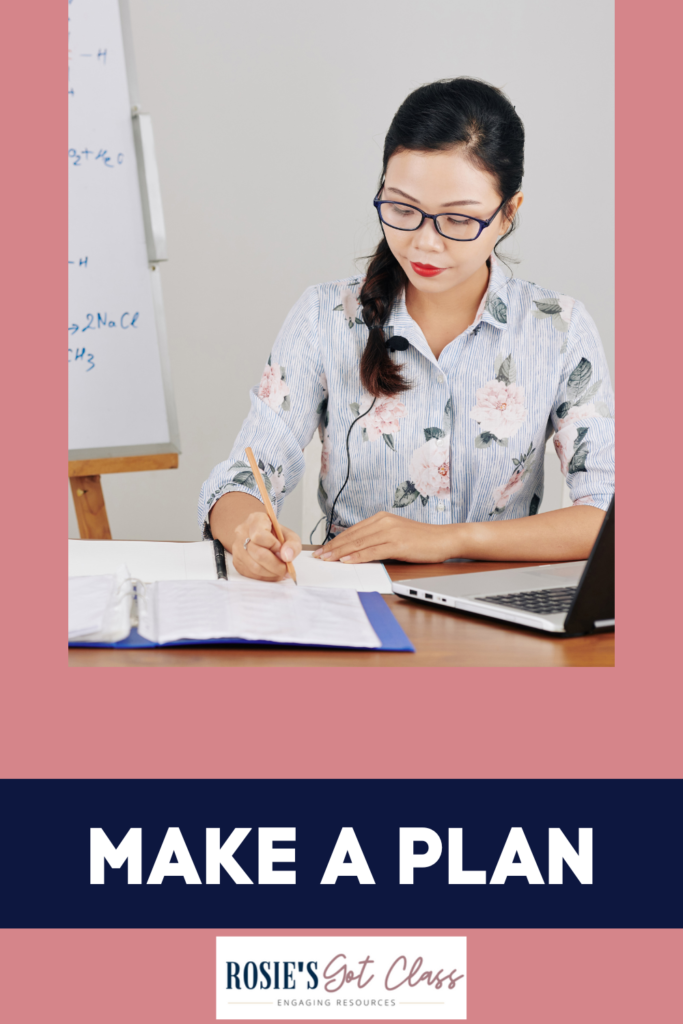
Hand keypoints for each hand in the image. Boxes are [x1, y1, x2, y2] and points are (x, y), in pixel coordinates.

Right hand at [232, 511, 301, 580]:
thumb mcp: (289, 535)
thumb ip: (292, 544)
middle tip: (285, 568)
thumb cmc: (275, 535)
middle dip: (275, 565)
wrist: (264, 537)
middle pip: (257, 554)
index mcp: (255, 520)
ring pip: (254, 567)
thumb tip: (287, 556)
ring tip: (280, 571)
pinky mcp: (237, 562)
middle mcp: (242, 532)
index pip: (259, 535)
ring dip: (271, 573)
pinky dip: (264, 577)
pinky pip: (250, 574)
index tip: (281, 549)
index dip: (272, 545)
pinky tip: (272, 573)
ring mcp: (237, 548)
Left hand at [312, 512, 454, 563]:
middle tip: (319, 556)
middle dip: (333, 547)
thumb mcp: (396, 533)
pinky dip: (357, 557)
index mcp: (381, 518)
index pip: (353, 530)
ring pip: (359, 543)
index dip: (336, 540)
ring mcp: (390, 532)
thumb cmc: (421, 539)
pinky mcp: (397, 544)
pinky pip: (372, 551)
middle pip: (352, 536)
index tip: (323, 549)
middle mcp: (384, 522)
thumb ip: (378, 537)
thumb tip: (357, 549)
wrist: (444, 538)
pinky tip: (346, 561)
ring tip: (327, 559)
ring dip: (340, 552)